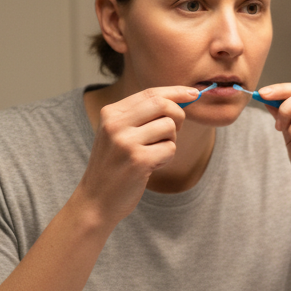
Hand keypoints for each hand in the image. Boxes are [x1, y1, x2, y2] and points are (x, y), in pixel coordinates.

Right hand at [77, 86, 194, 224]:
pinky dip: (167, 158)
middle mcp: (115, 124)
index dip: (176, 91)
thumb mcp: (119, 134)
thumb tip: (179, 99)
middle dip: (179, 116)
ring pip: (169, 128)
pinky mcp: (138, 161)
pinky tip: (152, 166)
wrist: (97, 199)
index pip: (150, 93)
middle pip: (163, 104)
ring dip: (170, 142)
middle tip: (175, 132)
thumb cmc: (115, 166)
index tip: (193, 93)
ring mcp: (126, 142)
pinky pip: (170, 149)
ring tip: (154, 154)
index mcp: (111, 113)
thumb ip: (142, 116)